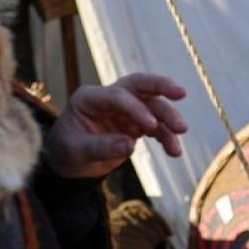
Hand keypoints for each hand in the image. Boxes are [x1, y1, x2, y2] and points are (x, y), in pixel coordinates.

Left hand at [43, 72, 188, 178]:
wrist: (69, 163)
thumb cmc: (67, 151)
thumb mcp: (77, 152)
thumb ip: (101, 147)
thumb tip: (130, 145)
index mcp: (90, 98)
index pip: (117, 95)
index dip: (135, 108)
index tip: (150, 126)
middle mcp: (110, 99)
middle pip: (139, 85)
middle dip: (161, 86)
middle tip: (181, 93)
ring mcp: (125, 110)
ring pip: (152, 107)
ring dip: (168, 119)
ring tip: (181, 133)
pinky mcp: (135, 124)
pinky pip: (156, 127)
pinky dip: (166, 136)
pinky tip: (174, 151)